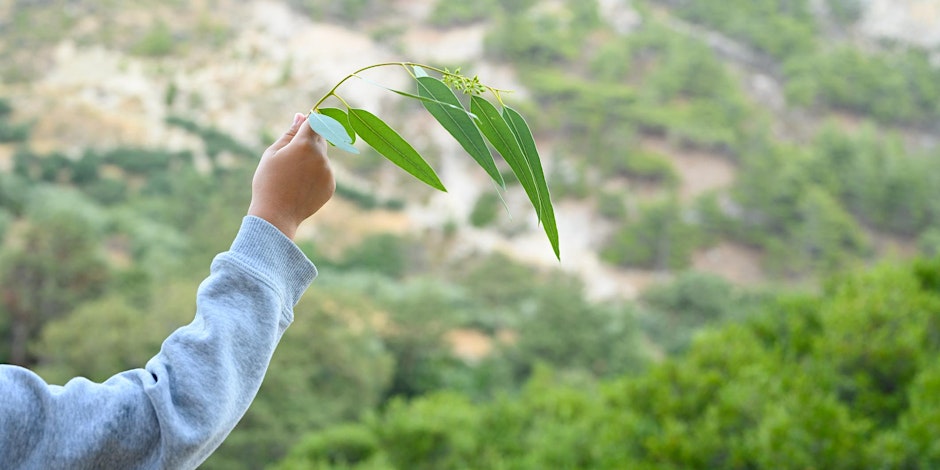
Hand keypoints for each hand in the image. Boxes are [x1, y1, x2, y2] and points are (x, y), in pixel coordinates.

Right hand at [248, 113, 335, 239]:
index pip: (314, 122)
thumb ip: (290, 133)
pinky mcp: (331, 185)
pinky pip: (324, 173)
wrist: (276, 215)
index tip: (302, 125)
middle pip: (320, 138)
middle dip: (309, 141)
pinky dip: (315, 175)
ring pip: (322, 157)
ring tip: (292, 175)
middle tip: (291, 156)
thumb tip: (301, 115)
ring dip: (311, 159)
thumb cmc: (268, 181)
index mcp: (305, 144)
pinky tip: (300, 186)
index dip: (309, 121)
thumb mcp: (273, 153)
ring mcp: (328, 172)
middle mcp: (321, 156)